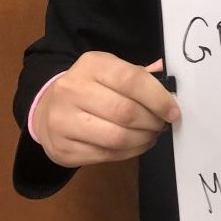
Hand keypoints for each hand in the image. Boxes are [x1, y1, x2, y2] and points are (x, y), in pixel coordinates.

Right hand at [32, 52, 180, 167]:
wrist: (47, 110)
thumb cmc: (89, 88)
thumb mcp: (110, 71)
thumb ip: (139, 75)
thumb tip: (168, 79)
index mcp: (91, 65)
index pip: (131, 79)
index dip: (158, 98)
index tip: (173, 111)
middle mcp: (72, 90)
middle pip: (125, 112)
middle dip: (152, 122)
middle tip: (162, 125)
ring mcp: (63, 121)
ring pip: (117, 137)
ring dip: (143, 139)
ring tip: (151, 135)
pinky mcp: (63, 148)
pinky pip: (106, 155)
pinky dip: (129, 152)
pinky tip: (136, 144)